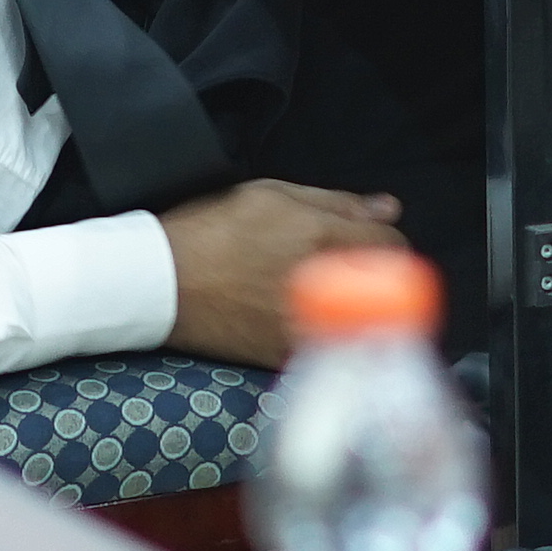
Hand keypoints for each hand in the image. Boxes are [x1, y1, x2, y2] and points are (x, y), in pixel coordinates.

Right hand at [162, 180, 408, 367]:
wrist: (160, 284)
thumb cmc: (209, 231)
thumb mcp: (269, 196)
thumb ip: (336, 202)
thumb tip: (389, 209)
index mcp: (321, 236)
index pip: (391, 241)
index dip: (382, 237)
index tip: (367, 240)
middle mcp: (323, 282)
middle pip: (385, 280)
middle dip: (373, 269)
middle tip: (343, 263)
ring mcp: (308, 323)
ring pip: (362, 315)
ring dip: (354, 302)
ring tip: (322, 291)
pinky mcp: (289, 354)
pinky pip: (331, 345)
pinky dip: (328, 331)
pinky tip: (303, 317)